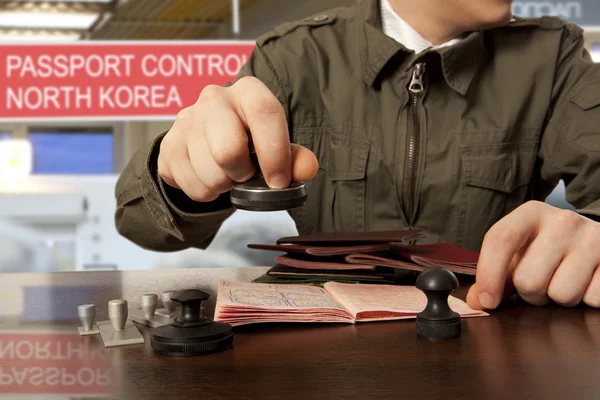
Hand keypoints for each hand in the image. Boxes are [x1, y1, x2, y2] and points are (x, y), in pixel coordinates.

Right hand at [158, 76, 318, 202]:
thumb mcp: (277, 146)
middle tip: (246, 174)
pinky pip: (191, 186)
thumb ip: (296, 158)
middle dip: (242, 174)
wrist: (207, 142)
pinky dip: (205, 193)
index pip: (265, 113)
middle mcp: (214, 98)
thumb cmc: (250, 141)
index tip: (278, 181)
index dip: (274, 153)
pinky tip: (209, 177)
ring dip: (224, 186)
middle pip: (228, 151)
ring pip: (210, 174)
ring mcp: (186, 120)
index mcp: (248, 91)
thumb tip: (307, 169)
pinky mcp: (168, 145)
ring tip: (227, 175)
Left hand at [467, 201, 599, 308]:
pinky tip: (586, 282)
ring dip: (559, 299)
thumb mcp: (521, 253)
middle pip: (529, 280)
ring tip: (564, 281)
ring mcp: (593, 239)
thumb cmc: (549, 250)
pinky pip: (592, 300)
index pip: (501, 240)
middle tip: (541, 281)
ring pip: (561, 295)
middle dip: (531, 293)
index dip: (489, 275)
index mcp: (532, 213)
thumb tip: (475, 302)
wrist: (596, 241)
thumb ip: (495, 277)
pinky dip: (587, 300)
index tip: (488, 301)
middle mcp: (563, 221)